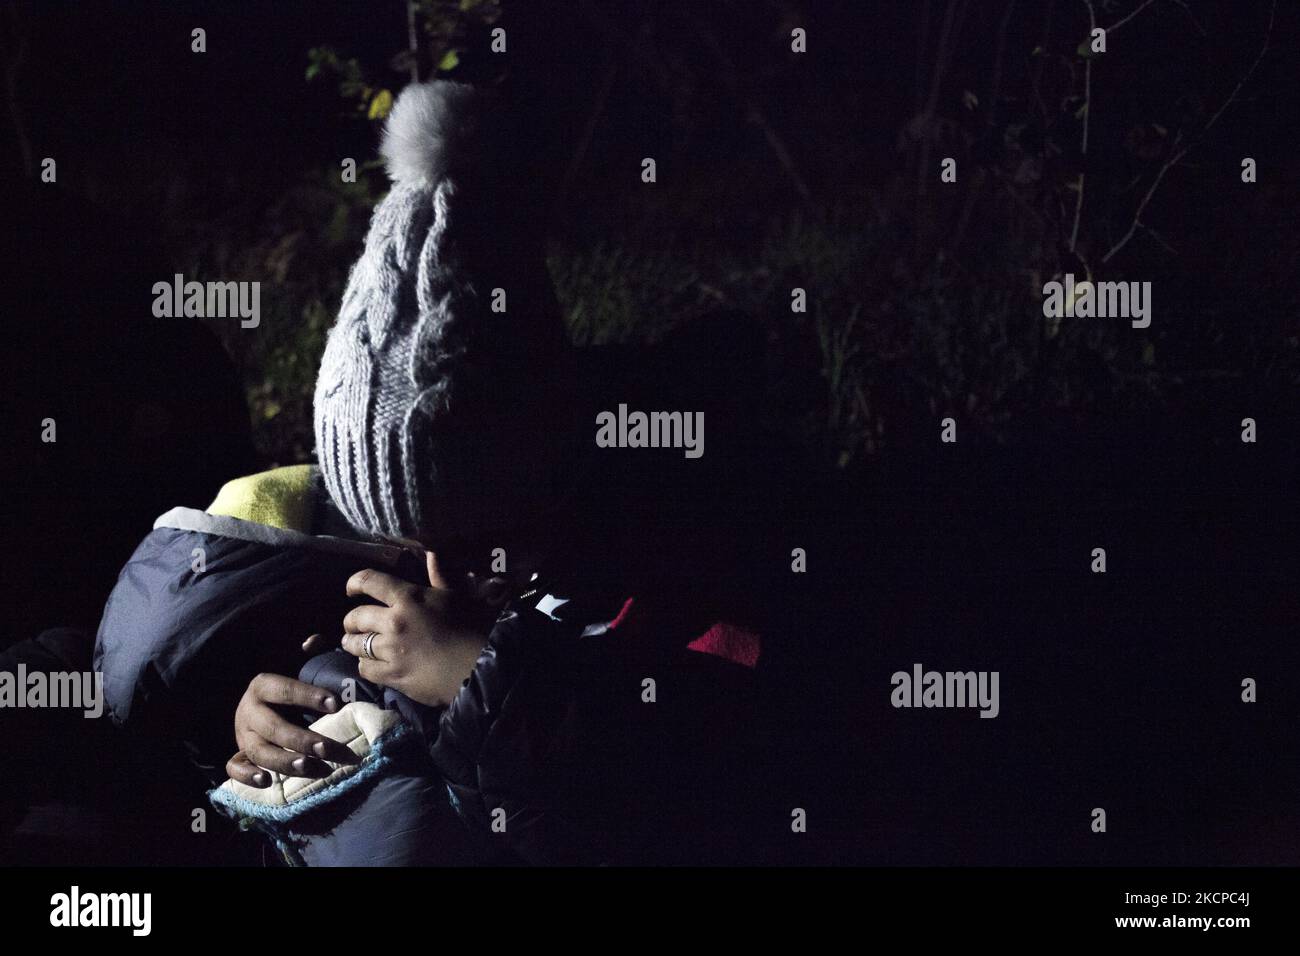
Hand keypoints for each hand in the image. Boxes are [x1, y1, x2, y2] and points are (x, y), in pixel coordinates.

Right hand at [226, 663, 360, 787]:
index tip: (336, 704)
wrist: (255, 706)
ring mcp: (242, 735)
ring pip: (259, 751)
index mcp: (261, 686)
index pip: (284, 690)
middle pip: (273, 727)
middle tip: (330, 748)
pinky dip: (247, 776)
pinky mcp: (239, 754)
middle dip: (302, 739)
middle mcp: (248, 711)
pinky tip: (266, 781)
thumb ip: (306, 654)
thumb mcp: (292, 666)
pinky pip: (234, 767)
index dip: (308, 696)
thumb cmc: (284, 688)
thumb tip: (314, 640)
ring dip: (285, 762)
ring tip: (313, 768)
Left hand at [340, 557, 487, 707]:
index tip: (351, 589)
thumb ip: (439, 575)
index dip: (354, 583)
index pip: (370, 581)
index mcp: (409, 598)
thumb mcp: (456, 597)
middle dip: (351, 620)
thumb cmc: (471, 628)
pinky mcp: (391, 675)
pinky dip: (365, 664)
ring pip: (355, 644)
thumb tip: (432, 552)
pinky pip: (364, 668)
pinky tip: (372, 663)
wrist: (479, 668)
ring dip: (354, 643)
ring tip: (358, 644)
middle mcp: (394, 621)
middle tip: (355, 624)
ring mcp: (390, 650)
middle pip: (355, 616)